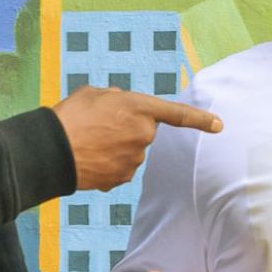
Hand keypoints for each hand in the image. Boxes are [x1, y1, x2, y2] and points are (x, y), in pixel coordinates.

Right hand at [53, 87, 222, 191]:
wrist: (51, 150)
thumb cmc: (70, 116)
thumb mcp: (94, 94)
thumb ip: (116, 98)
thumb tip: (121, 107)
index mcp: (139, 108)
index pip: (177, 114)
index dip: (199, 119)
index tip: (219, 126)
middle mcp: (143, 135)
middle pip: (142, 131)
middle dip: (126, 128)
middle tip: (98, 125)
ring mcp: (134, 159)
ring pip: (130, 150)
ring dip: (114, 146)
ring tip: (89, 141)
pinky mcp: (122, 178)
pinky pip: (119, 168)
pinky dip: (107, 163)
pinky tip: (89, 158)